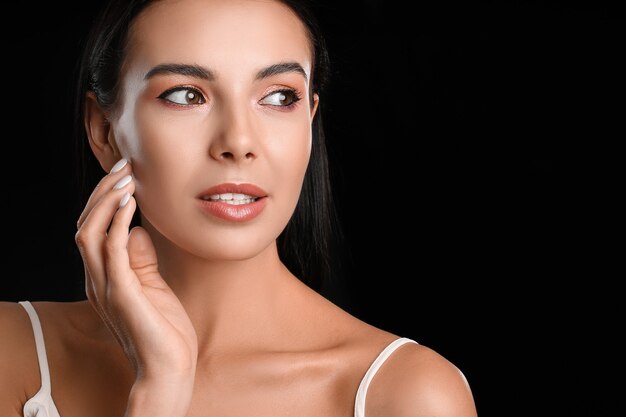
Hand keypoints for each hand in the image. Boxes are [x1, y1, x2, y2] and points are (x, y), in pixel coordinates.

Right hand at [75, 159, 196, 413]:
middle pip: (85, 225)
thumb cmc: (164, 330)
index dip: (105, 199)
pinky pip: (111, 251)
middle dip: (103, 191)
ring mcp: (106, 287)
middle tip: (124, 166)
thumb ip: (141, 260)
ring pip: (89, 233)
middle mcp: (97, 280)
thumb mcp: (153, 286)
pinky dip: (116, 222)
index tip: (126, 175)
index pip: (93, 229)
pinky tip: (129, 203)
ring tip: (126, 178)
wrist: (169, 369)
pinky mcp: (122, 294)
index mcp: (105, 277)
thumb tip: (137, 229)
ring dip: (106, 201)